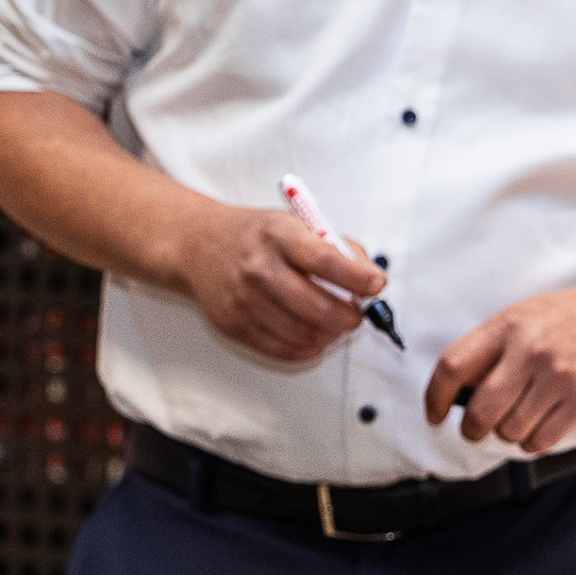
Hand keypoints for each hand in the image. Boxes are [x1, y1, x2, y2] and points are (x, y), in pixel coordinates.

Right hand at [172, 205, 386, 365]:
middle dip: (350, 317)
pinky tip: (314, 335)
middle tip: (356, 314)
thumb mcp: (294, 224)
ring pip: (305, 335)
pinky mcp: (235, 326)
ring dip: (331, 335)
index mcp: (278, 235)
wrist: (199, 245)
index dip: (358, 278)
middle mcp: (258, 268)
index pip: (325, 261)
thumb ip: (336, 248)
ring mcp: (244, 301)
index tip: (376, 285)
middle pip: (318, 307)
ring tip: (335, 324)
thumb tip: (371, 281)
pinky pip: (284, 350)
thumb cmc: (256, 235)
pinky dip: (309, 348)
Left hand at [425, 282, 575, 453]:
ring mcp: (558, 378)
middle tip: (476, 429)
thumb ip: (490, 349)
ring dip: (508, 433)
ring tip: (518, 418)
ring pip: (510, 431)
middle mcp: (530, 351)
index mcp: (508, 326)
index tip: (435, 414)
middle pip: (480, 411)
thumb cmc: (567, 319)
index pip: (454, 366)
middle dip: (472, 429)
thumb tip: (458, 393)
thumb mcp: (522, 317)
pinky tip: (538, 425)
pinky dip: (532, 441)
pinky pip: (540, 441)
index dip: (435, 397)